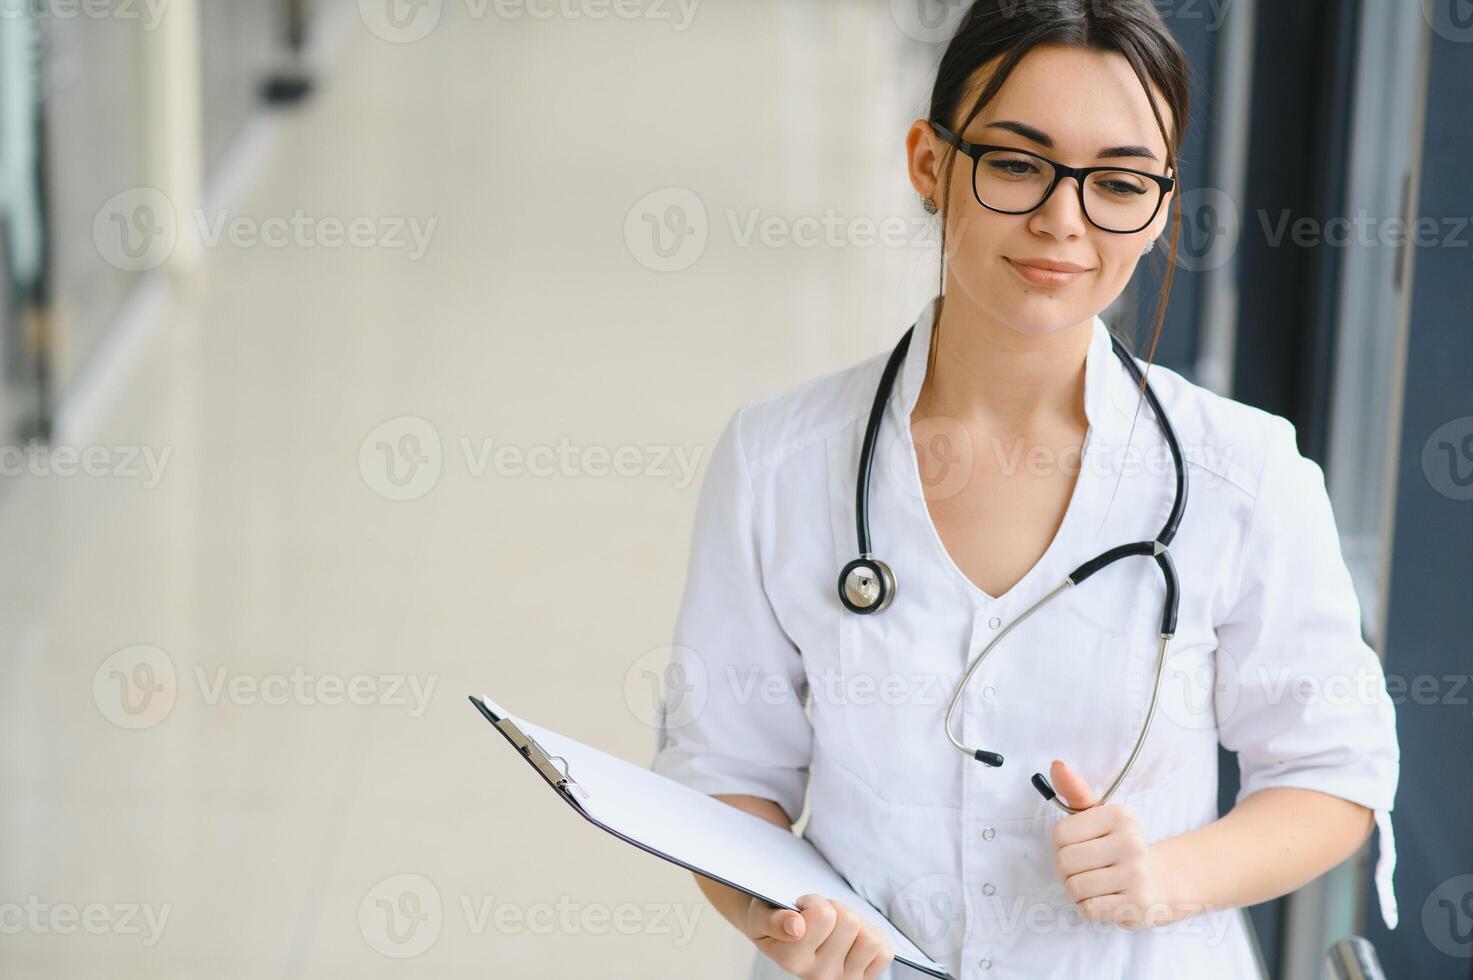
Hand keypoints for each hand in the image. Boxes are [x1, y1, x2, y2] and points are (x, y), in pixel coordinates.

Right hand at [743, 892, 894, 978]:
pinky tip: (853, 938)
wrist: (780, 939)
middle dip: (836, 908)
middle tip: (820, 916)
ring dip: (857, 923)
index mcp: (792, 961)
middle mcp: (819, 976)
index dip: (813, 901)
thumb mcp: (761, 916)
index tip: (801, 908)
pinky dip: (873, 937)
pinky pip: (883, 953)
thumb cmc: (772, 920)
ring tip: (837, 926)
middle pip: (849, 922)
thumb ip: (773, 921)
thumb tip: (795, 927)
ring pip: (870, 938)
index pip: (823, 915)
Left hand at [1048, 759, 1179, 930]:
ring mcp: (1136, 875)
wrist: (1165, 882)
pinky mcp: (1137, 905)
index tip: (1078, 848)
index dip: (1060, 846)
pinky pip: (1089, 909)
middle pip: (1064, 862)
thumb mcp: (1101, 818)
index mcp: (1119, 816)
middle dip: (1066, 872)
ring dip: (1077, 892)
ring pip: (1075, 888)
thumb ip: (1076, 792)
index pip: (1060, 833)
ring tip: (1096, 886)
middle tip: (1084, 871)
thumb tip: (1056, 764)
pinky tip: (1105, 900)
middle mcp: (1131, 843)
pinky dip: (1089, 908)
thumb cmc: (1121, 848)